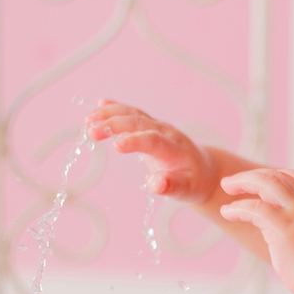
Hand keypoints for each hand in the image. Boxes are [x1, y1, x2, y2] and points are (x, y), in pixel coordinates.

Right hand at [86, 100, 217, 203]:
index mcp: (175, 149)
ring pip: (134, 114)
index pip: (154, 141)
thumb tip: (156, 184)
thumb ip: (171, 186)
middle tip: (91, 131)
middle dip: (115, 124)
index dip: (136, 141)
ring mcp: (158, 127)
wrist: (204, 170)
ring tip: (89, 120)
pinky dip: (117, 108)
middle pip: (140, 122)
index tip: (117, 145)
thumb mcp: (186, 190)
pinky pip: (134, 114)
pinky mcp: (151, 126)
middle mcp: (166, 133)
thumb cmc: (193, 182)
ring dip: (111, 114)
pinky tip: (99, 104)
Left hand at [219, 169, 293, 291]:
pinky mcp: (283, 227)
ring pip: (265, 183)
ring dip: (242, 182)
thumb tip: (278, 224)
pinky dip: (238, 207)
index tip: (257, 181)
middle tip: (231, 182)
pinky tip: (227, 212)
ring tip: (226, 186)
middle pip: (276, 176)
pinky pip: (255, 208)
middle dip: (251, 176)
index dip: (274, 175)